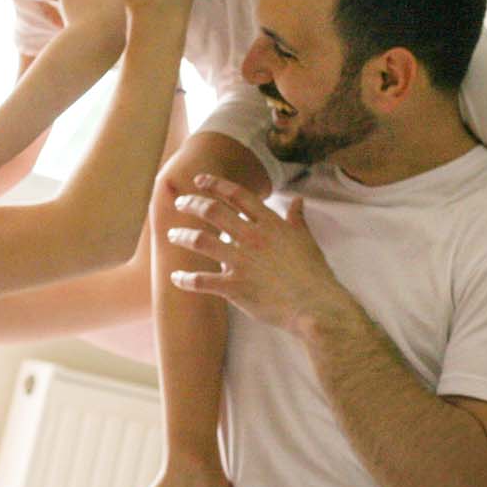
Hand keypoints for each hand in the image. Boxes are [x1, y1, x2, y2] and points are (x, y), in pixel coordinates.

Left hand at [166, 174, 350, 335]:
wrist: (314, 306)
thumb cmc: (312, 274)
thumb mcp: (306, 240)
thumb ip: (296, 219)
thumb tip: (297, 201)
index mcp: (269, 224)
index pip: (237, 195)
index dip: (215, 184)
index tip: (199, 180)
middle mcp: (251, 237)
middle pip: (212, 211)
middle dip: (191, 203)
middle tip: (180, 202)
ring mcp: (241, 262)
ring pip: (201, 241)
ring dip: (182, 235)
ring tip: (172, 234)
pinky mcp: (234, 287)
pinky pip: (201, 280)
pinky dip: (185, 279)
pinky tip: (175, 278)